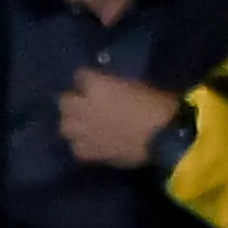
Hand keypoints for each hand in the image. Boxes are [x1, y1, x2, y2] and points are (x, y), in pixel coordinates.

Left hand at [59, 69, 184, 169]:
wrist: (163, 136)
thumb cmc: (155, 104)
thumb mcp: (133, 84)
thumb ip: (113, 86)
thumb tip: (107, 89)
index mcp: (96, 85)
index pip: (79, 76)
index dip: (87, 80)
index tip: (94, 83)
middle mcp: (84, 106)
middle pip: (64, 101)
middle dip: (73, 101)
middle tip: (85, 104)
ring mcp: (85, 131)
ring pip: (64, 126)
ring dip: (73, 123)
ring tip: (84, 125)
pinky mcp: (91, 152)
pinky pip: (76, 148)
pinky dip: (82, 145)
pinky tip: (92, 143)